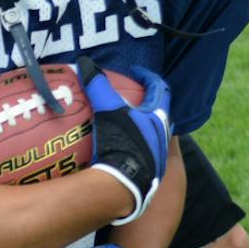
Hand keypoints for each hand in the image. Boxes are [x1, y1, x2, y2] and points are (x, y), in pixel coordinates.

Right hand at [82, 58, 171, 222]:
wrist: (125, 184)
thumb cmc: (120, 142)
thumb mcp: (108, 110)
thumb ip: (98, 86)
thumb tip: (85, 63)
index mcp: (158, 116)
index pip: (160, 88)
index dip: (148, 76)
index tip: (136, 72)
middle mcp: (163, 134)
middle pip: (159, 111)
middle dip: (147, 102)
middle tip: (131, 97)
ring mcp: (158, 154)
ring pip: (154, 132)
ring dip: (142, 124)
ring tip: (124, 122)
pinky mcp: (150, 171)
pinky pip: (145, 150)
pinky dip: (135, 143)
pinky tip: (119, 148)